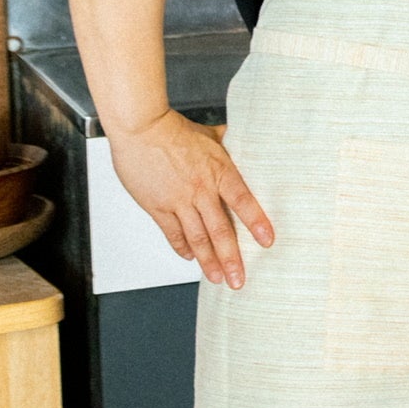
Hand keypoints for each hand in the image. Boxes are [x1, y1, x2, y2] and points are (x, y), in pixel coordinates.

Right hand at [106, 108, 273, 288]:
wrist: (141, 128)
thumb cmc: (174, 129)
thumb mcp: (210, 135)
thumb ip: (229, 143)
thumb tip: (247, 138)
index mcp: (219, 171)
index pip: (243, 201)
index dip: (256, 222)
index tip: (267, 241)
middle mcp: (201, 189)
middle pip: (220, 229)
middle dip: (231, 257)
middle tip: (239, 279)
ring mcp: (178, 200)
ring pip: (197, 237)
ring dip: (208, 260)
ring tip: (217, 278)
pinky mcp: (157, 206)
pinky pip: (172, 233)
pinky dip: (182, 247)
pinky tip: (189, 257)